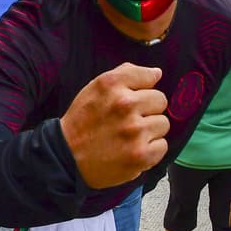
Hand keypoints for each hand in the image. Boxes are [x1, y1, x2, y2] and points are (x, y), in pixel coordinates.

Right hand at [59, 63, 168, 188]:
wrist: (67, 157)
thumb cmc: (83, 122)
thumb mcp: (95, 88)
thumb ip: (125, 74)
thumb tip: (156, 73)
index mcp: (111, 85)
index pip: (150, 76)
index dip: (142, 89)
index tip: (132, 97)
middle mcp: (124, 104)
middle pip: (160, 100)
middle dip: (148, 109)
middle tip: (129, 120)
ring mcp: (134, 131)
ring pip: (163, 124)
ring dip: (150, 130)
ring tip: (130, 136)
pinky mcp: (141, 155)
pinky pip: (162, 146)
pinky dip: (150, 150)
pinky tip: (133, 149)